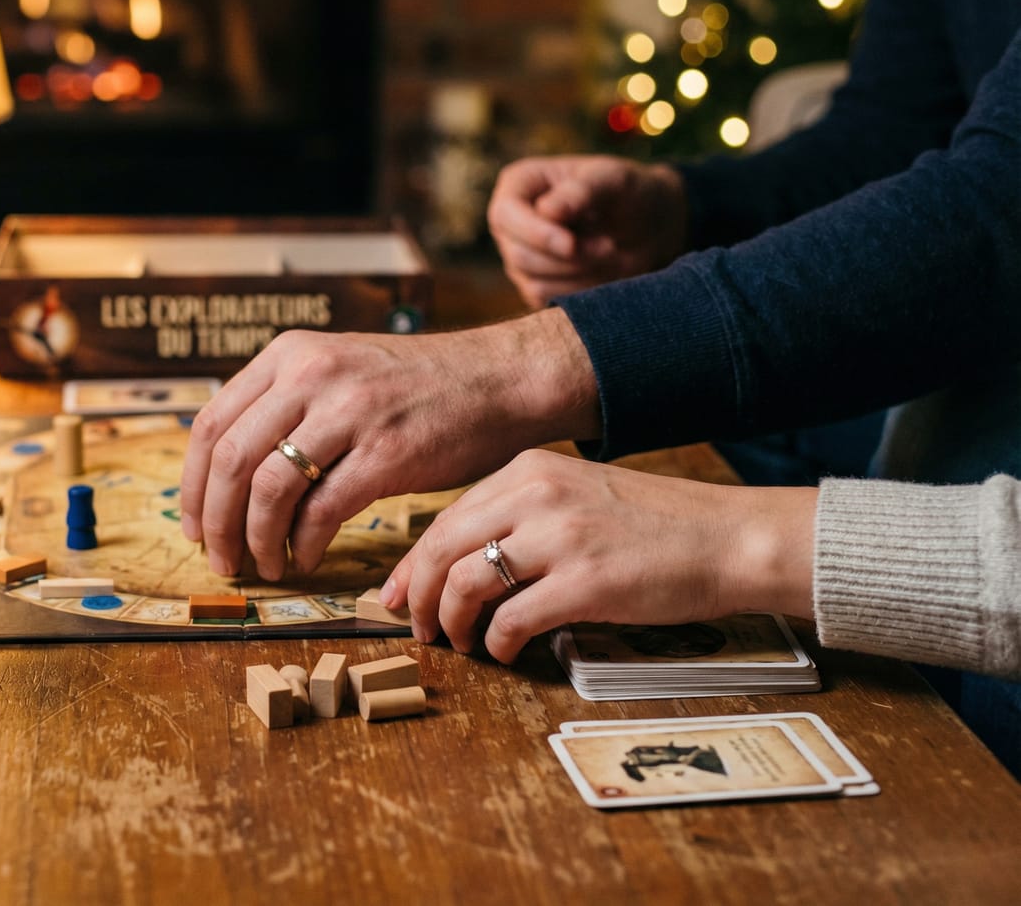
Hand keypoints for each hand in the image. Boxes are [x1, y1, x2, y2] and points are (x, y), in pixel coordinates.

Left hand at [179, 310, 599, 580]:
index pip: (211, 424)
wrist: (497, 380)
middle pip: (230, 460)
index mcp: (289, 355)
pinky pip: (322, 509)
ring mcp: (350, 412)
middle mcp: (311, 375)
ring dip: (257, 539)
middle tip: (222, 561)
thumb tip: (227, 474)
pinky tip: (306, 558)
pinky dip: (304, 543)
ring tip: (265, 565)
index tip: (194, 527)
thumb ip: (284, 405)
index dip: (192, 486)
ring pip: (269, 488)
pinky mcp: (388, 452)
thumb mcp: (336, 370)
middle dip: (216, 522)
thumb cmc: (414, 387)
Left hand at [382, 449, 815, 661]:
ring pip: (465, 584)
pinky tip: (506, 652)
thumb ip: (519, 516)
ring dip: (452, 623)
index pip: (445, 518)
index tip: (394, 595)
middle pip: (441, 549)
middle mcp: (536, 494)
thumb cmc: (655, 525)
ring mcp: (560, 538)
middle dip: (416, 596)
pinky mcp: (585, 583)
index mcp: (528, 470)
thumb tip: (458, 562)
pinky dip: (498, 644)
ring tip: (462, 643)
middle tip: (417, 629)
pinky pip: (512, 620)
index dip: (410, 564)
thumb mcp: (576, 495)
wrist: (728, 537)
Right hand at [487, 155, 688, 309]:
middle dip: (568, 258)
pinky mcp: (535, 286)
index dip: (535, 233)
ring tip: (610, 251)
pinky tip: (603, 271)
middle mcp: (510, 223)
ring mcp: (519, 257)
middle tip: (610, 246)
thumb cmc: (628, 193)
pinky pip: (549, 300)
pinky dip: (581, 290)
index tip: (572, 244)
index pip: (505, 215)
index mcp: (519, 184)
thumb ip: (581, 191)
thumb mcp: (612, 180)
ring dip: (580, 274)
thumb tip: (547, 211)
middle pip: (519, 254)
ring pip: (534, 282)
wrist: (648, 226)